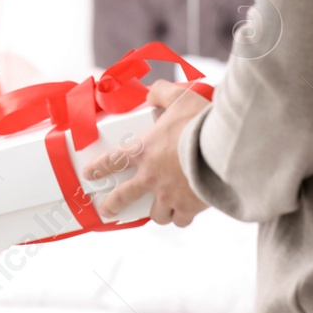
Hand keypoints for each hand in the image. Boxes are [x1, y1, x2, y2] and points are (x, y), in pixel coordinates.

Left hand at [80, 82, 211, 226]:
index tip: (89, 174)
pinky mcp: (189, 207)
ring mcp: (169, 196)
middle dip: (112, 205)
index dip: (98, 168)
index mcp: (144, 151)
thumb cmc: (200, 122)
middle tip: (107, 210)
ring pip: (156, 214)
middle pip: (123, 197)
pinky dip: (181, 217)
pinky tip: (184, 213)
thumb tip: (152, 93)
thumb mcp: (179, 97)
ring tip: (159, 210)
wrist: (223, 149)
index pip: (112, 160)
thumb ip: (162, 93)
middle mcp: (151, 177)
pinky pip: (181, 219)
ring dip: (156, 212)